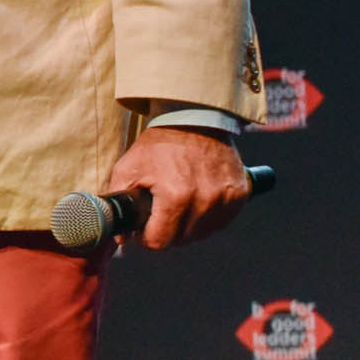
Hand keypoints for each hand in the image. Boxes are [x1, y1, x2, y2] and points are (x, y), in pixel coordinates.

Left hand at [104, 126, 249, 249]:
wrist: (194, 118)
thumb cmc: (159, 144)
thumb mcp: (128, 168)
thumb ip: (118, 202)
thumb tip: (121, 238)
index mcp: (176, 196)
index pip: (160, 242)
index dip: (146, 236)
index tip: (143, 226)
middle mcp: (205, 201)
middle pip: (181, 240)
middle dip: (166, 230)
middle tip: (159, 210)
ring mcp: (226, 199)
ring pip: (202, 234)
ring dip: (188, 226)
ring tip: (178, 202)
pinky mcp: (241, 195)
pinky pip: (221, 222)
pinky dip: (208, 217)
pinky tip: (197, 199)